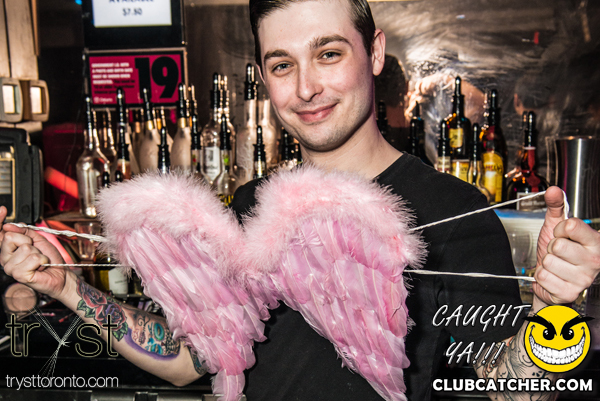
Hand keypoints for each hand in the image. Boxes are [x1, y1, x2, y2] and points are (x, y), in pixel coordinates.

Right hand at [0, 206, 70, 299]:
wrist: (60, 273)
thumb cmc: (48, 257)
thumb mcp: (37, 239)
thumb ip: (24, 231)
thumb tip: (8, 225)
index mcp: (8, 248)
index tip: (3, 210)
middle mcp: (5, 257)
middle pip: (10, 237)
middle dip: (28, 240)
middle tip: (35, 249)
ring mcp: (10, 267)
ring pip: (25, 248)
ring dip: (38, 253)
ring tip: (39, 260)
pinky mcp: (19, 275)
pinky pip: (32, 258)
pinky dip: (41, 260)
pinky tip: (40, 267)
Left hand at [533, 187, 599, 304]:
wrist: (551, 279)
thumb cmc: (558, 253)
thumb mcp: (556, 227)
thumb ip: (556, 207)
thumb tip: (553, 190)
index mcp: (595, 241)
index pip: (571, 226)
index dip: (559, 229)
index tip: (562, 235)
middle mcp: (594, 260)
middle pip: (558, 245)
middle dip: (551, 248)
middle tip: (557, 253)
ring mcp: (583, 278)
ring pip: (549, 261)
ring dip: (546, 263)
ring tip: (555, 265)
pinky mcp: (570, 292)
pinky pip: (543, 277)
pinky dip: (542, 277)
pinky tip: (552, 277)